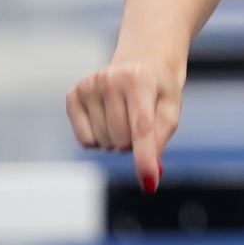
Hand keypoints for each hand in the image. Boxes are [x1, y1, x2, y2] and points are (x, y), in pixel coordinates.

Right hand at [65, 56, 183, 191]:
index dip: (145, 158)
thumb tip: (152, 171)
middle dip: (134, 142)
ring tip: (125, 116)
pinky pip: (85, 141)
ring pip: (103, 143)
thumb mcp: (171, 108)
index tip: (149, 182)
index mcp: (139, 79)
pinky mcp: (73, 95)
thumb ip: (162, 138)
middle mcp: (110, 79)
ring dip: (117, 140)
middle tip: (141, 121)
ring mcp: (88, 86)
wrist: (141, 62)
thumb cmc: (159, 89)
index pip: (141, 128)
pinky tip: (106, 118)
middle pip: (122, 140)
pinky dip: (98, 139)